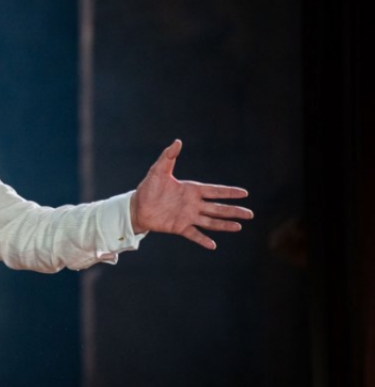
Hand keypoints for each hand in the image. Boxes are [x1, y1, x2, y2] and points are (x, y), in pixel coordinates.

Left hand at [130, 140, 252, 248]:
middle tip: (250, 214)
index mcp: (191, 190)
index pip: (215, 191)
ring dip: (224, 225)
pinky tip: (213, 245)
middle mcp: (193, 204)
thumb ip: (168, 156)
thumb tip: (177, 141)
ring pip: (210, 221)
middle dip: (233, 210)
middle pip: (218, 208)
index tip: (245, 193)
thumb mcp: (158, 170)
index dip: (229, 192)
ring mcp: (187, 217)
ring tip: (238, 227)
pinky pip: (194, 234)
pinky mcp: (179, 227)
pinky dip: (203, 240)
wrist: (137, 206)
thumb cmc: (148, 187)